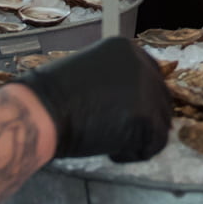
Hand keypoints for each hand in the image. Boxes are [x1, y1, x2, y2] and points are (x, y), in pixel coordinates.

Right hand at [14, 38, 171, 161]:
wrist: (41, 111)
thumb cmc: (52, 97)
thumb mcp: (89, 74)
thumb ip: (116, 81)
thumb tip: (133, 102)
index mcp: (126, 49)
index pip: (152, 75)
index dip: (142, 101)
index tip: (126, 115)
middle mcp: (141, 65)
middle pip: (161, 100)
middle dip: (142, 121)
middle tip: (116, 133)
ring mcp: (146, 90)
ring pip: (160, 124)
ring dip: (137, 138)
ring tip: (108, 142)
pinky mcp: (145, 117)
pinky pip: (153, 144)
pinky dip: (132, 153)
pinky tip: (110, 150)